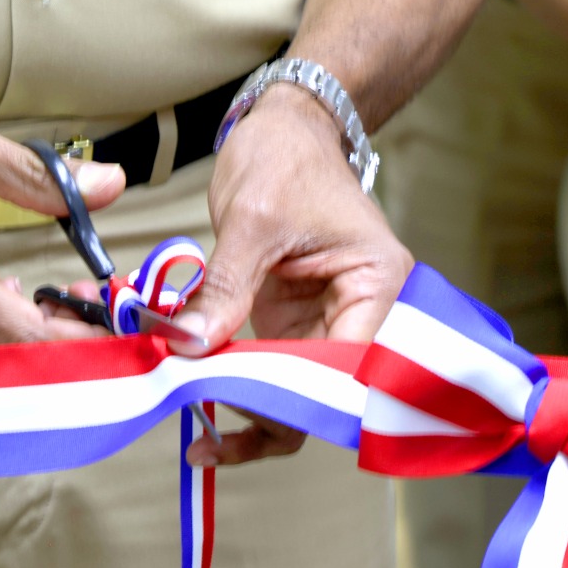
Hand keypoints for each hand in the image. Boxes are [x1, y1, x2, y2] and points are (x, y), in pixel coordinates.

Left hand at [176, 85, 412, 465]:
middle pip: (325, 391)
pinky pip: (268, 372)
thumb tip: (189, 348)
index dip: (297, 394)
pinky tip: (198, 406)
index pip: (348, 365)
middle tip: (208, 432)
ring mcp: (324, 323)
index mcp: (377, 286)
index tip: (239, 404)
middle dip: (267, 411)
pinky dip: (235, 387)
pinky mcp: (292, 324)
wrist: (285, 127)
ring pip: (296, 394)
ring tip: (202, 440)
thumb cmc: (287, 156)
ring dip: (248, 409)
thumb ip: (225, 288)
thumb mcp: (252, 221)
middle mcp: (362, 313)